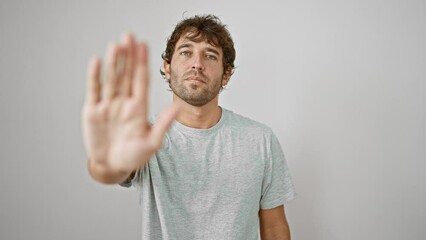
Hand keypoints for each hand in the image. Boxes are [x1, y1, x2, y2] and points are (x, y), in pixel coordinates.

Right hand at [82, 33, 178, 174]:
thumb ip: (163, 124)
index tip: (144, 45)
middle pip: (126, 74)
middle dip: (128, 56)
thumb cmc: (134, 156)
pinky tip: (96, 61)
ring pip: (111, 79)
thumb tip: (178, 107)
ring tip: (116, 45)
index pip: (141, 79)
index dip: (142, 62)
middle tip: (129, 36)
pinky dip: (94, 76)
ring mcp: (108, 105)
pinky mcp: (93, 111)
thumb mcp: (152, 142)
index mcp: (139, 107)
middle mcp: (124, 102)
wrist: (112, 167)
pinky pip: (94, 90)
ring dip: (113, 62)